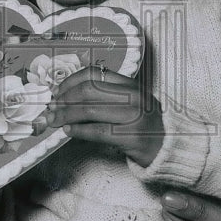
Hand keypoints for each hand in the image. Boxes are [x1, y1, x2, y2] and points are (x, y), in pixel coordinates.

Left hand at [39, 66, 163, 166]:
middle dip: (63, 99)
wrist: (169, 147)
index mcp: (130, 84)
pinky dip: (78, 131)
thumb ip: (105, 95)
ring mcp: (133, 116)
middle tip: (51, 108)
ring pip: (89, 111)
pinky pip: (97, 131)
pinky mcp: (131, 137)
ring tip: (54, 120)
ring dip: (65, 116)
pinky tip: (68, 131)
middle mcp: (133, 97)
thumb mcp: (129, 102)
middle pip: (87, 91)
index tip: (57, 91)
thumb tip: (66, 97)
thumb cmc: (143, 124)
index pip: (94, 74)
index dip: (70, 81)